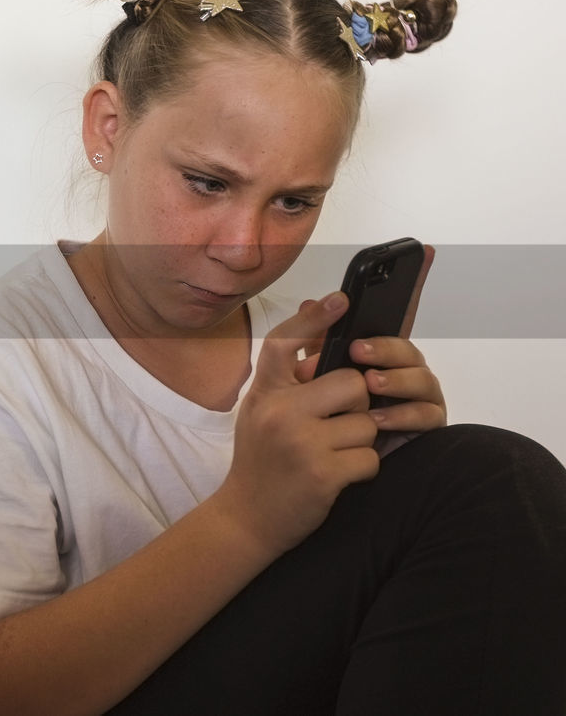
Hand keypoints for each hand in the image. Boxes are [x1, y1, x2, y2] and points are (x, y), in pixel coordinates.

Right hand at [218, 291, 379, 556]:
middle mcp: (279, 413)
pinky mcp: (323, 475)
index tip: (339, 299)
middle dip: (358, 403)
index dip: (312, 318)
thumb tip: (319, 338)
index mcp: (264, 393)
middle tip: (341, 422)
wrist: (245, 518)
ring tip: (334, 454)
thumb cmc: (260, 461)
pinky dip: (363, 468)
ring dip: (361, 441)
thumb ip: (287, 380)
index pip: (283, 343)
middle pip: (352, 383)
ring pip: (366, 424)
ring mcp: (301, 443)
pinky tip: (339, 475)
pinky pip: (370, 458)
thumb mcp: (262, 412)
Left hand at [296, 244, 446, 432]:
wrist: (303, 476)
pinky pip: (426, 415)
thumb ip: (308, 344)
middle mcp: (399, 368)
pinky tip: (378, 420)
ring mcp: (414, 396)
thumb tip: (308, 303)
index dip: (413, 283)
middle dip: (385, 346)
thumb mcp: (300, 380)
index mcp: (373, 351)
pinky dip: (402, 415)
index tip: (426, 251)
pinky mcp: (423, 426)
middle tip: (357, 352)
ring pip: (420, 377)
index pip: (395, 314)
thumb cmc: (309, 422)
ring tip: (369, 385)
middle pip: (404, 345)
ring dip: (394, 379)